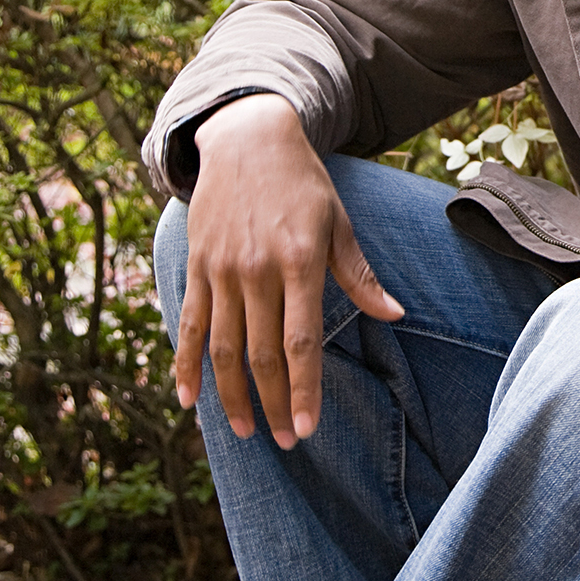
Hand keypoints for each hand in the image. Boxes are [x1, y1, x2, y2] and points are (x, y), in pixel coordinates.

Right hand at [173, 94, 401, 446]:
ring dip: (231, 396)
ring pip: (221, 348)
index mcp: (299, 261)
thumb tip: (394, 314)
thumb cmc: (303, 184)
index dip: (302, 389)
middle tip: (283, 441)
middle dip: (272, 403)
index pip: (300, 341)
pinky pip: (188, 325)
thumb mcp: (339, 223)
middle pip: (260, 353)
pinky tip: (188, 401)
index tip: (305, 429)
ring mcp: (221, 270)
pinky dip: (184, 365)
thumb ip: (359, 275)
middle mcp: (256, 270)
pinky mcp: (197, 267)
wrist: (247, 139)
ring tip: (244, 430)